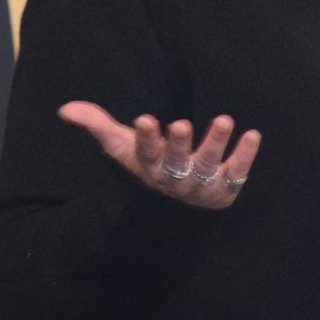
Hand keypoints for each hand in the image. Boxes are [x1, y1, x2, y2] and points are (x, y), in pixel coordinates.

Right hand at [57, 101, 260, 208]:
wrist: (176, 210)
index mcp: (149, 167)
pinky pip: (237, 173)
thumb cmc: (150, 166)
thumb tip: (65, 109)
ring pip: (207, 166)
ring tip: (226, 120)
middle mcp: (174, 177)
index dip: (146, 138)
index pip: (145, 153)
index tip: (146, 119)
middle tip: (183, 124)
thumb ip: (98, 125)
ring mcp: (200, 185)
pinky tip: (253, 134)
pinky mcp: (225, 187)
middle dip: (180, 144)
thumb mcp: (124, 148)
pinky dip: (245, 156)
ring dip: (216, 143)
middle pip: (176, 162)